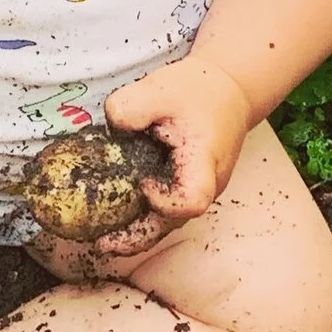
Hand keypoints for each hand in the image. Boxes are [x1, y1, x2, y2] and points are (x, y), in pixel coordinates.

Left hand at [76, 56, 253, 261]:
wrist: (229, 91)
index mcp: (203, 161)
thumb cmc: (198, 91)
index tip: (144, 185)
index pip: (193, 199)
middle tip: (103, 243)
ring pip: (170, 222)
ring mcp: (198, 190)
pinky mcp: (187, 188)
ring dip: (138, 234)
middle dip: (139, 237)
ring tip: (103, 239)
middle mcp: (206, 184)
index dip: (167, 202)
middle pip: (176, 222)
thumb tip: (112, 126)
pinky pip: (166, 212)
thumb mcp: (161, 88)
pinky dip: (142, 220)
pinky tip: (114, 220)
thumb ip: (131, 105)